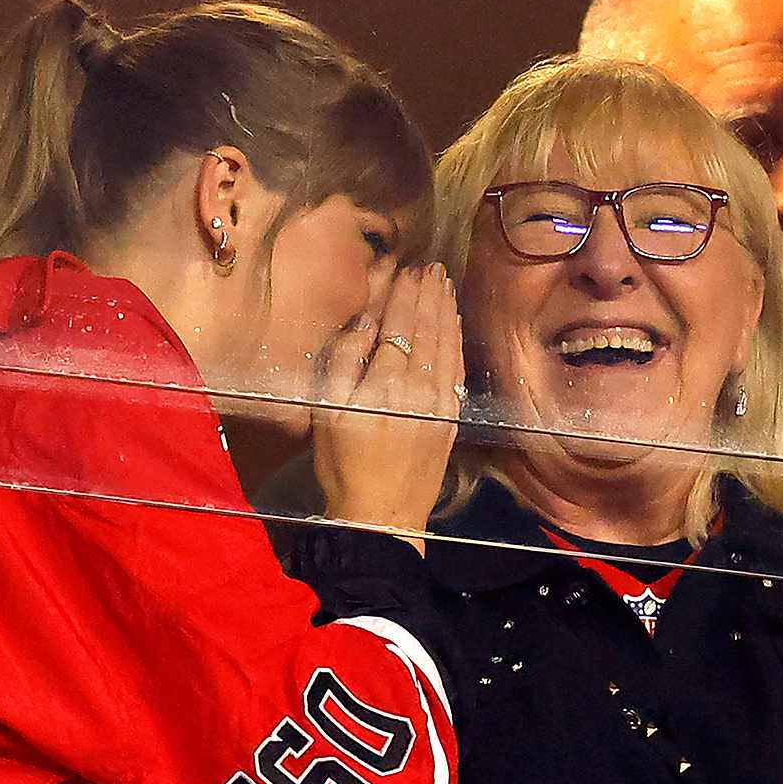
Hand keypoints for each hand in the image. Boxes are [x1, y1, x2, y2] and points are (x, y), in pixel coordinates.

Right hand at [312, 264, 463, 551]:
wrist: (382, 517)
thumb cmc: (343, 465)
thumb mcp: (326, 412)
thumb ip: (343, 362)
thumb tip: (365, 322)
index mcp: (385, 382)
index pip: (398, 324)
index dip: (403, 294)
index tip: (407, 268)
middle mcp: (419, 387)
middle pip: (427, 328)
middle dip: (429, 294)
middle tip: (432, 266)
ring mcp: (440, 402)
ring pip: (446, 344)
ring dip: (446, 310)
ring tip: (444, 283)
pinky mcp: (450, 417)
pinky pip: (456, 368)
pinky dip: (456, 339)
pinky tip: (454, 324)